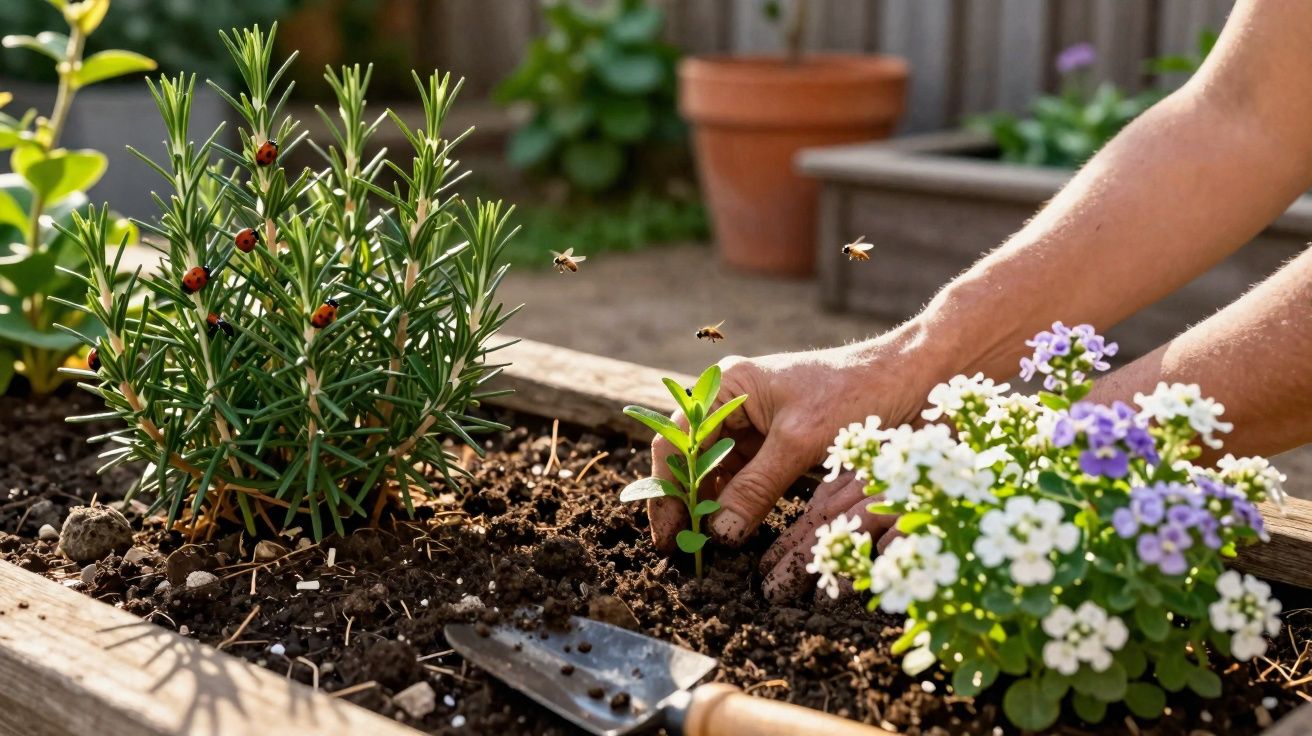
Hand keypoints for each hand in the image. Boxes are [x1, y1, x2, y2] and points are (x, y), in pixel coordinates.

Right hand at [646, 328, 943, 576]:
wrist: (911, 378)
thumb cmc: (855, 394)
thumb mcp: (801, 442)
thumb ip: (756, 488)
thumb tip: (718, 535)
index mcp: (728, 387)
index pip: (677, 442)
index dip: (666, 490)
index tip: (667, 534)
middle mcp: (733, 403)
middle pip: (691, 460)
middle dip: (684, 505)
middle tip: (680, 552)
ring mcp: (754, 425)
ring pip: (717, 475)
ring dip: (709, 511)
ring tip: (703, 552)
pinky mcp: (777, 445)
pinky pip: (746, 480)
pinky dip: (738, 508)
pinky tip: (733, 537)